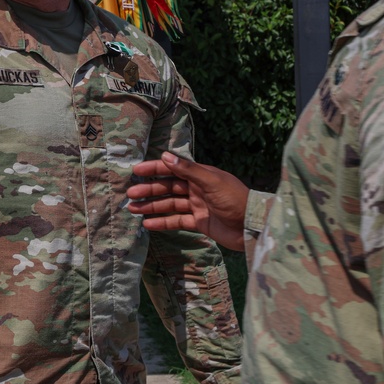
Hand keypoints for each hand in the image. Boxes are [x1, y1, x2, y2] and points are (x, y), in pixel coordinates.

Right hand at [126, 151, 248, 249]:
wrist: (253, 227)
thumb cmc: (235, 199)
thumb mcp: (212, 182)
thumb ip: (189, 170)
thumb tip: (165, 156)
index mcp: (201, 175)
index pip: (173, 169)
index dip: (154, 169)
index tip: (136, 172)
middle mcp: (197, 188)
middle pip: (168, 188)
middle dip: (149, 190)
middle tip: (130, 195)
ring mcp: (197, 206)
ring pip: (170, 204)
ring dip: (152, 206)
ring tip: (133, 210)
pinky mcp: (199, 222)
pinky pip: (177, 221)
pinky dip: (163, 222)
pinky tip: (148, 224)